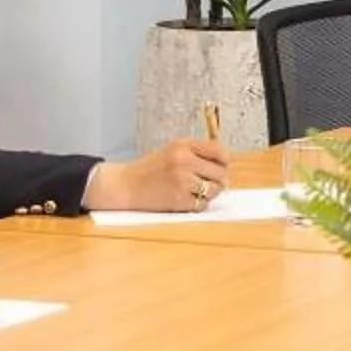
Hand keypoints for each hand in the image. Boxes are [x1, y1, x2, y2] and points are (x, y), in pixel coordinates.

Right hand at [88, 136, 233, 212]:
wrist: (125, 185)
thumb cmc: (150, 169)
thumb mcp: (172, 150)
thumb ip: (196, 152)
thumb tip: (225, 162)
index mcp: (183, 146)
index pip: (219, 151)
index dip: (225, 160)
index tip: (223, 166)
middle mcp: (184, 161)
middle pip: (220, 173)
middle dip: (219, 180)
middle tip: (210, 182)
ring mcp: (182, 181)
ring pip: (214, 190)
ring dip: (210, 193)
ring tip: (196, 190)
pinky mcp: (179, 200)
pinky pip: (202, 204)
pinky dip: (198, 204)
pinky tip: (186, 199)